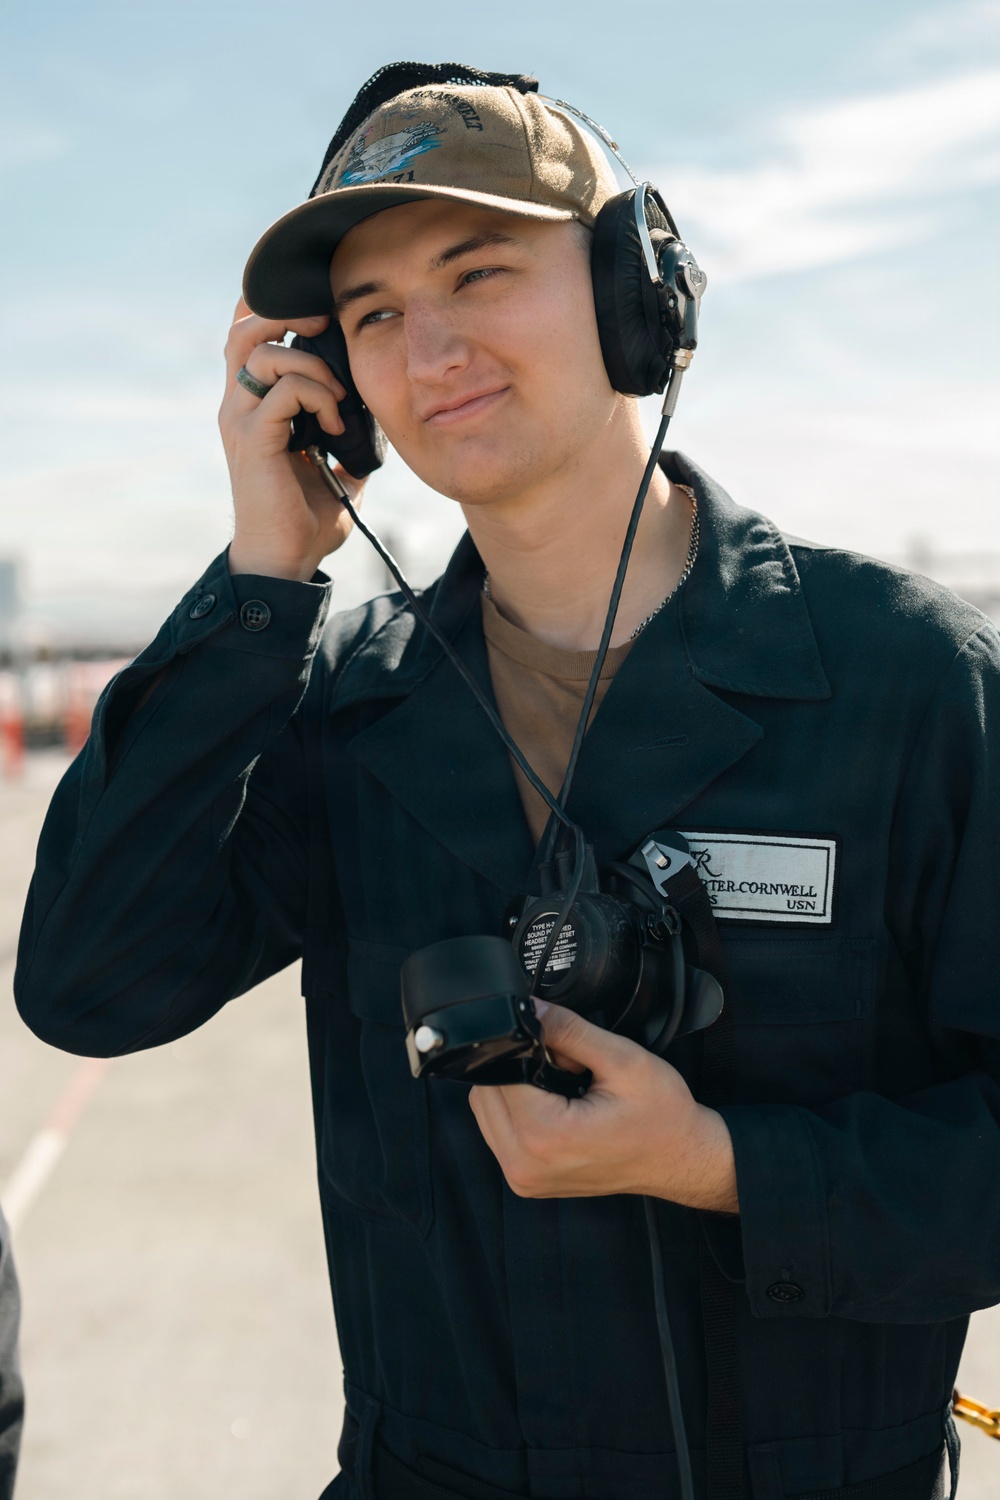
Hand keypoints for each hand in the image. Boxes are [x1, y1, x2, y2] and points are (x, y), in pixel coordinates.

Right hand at [219, 297, 364, 580]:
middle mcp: (237, 404)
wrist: (286, 561)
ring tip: (339, 397)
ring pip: (261, 351)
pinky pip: (285, 390)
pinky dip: (319, 396)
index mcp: (252, 403)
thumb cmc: (308, 518)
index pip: (246, 334)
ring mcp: (240, 419)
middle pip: (243, 327)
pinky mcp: (252, 438)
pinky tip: (337, 427)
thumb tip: (378, 414)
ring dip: (311, 362)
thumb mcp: (336, 466)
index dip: (272, 307)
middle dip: (287, 314)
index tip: (318, 316)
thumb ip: (348, 433)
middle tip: (326, 330)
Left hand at [469, 1001, 738, 1211]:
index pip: (502, 1071)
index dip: (529, 1049)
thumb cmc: (662, 1116)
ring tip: (568, 1092)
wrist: (682, 1159)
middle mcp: (524, 1165)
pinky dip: (520, 1112)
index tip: (565, 1052)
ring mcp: (523, 1178)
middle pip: (487, 1091)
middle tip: (571, 1073)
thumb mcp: (623, 1059)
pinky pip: (499, 1131)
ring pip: (487, 1109)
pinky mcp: (526, 1181)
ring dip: (517, 1091)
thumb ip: (569, 1029)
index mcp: (545, 1137)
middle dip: (521, 1069)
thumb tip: (529, 1007)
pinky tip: (558, 1109)